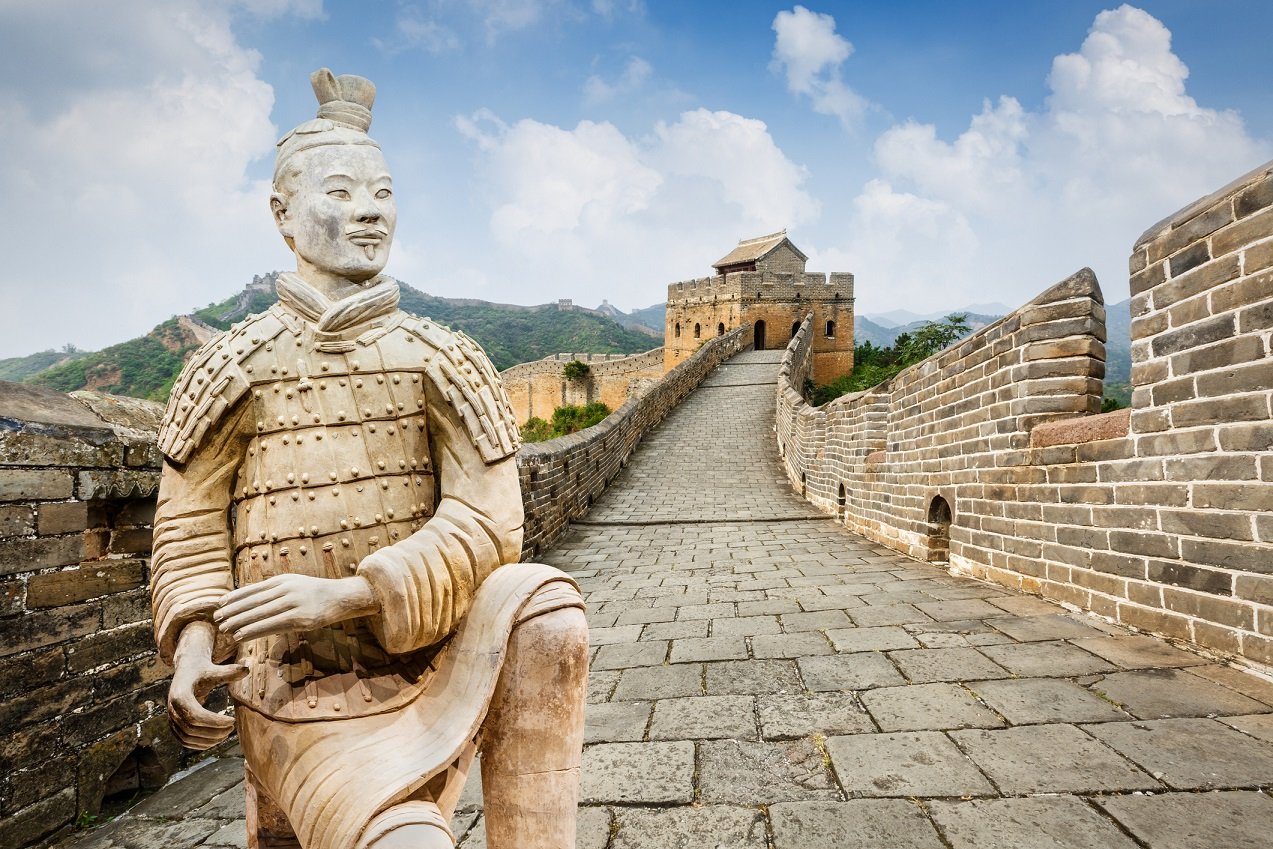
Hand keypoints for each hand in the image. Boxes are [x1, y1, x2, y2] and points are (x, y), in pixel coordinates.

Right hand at [169, 621, 246, 749]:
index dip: (214, 721)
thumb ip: (229, 671)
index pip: (195, 715)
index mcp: (180, 695)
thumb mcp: (214, 669)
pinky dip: (199, 744)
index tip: (232, 721)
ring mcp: (172, 718)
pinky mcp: (174, 725)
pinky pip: (184, 740)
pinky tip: (215, 740)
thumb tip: (247, 669)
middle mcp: (173, 709)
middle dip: (213, 732)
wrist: (186, 671)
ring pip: (187, 738)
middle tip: (231, 729)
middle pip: (191, 729)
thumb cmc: (202, 671)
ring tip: (226, 735)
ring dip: (207, 741)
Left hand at [212, 574, 378, 643]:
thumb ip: (275, 590)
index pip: (252, 589)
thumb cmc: (315, 593)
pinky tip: (242, 635)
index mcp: (283, 580)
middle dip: (233, 611)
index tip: (219, 604)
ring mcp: (294, 603)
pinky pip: (272, 625)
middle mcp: (286, 589)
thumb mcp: (295, 584)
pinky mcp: (301, 618)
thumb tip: (252, 597)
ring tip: (225, 629)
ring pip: (260, 614)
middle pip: (253, 602)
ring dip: (239, 622)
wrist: (342, 597)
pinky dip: (254, 630)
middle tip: (216, 619)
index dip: (234, 597)